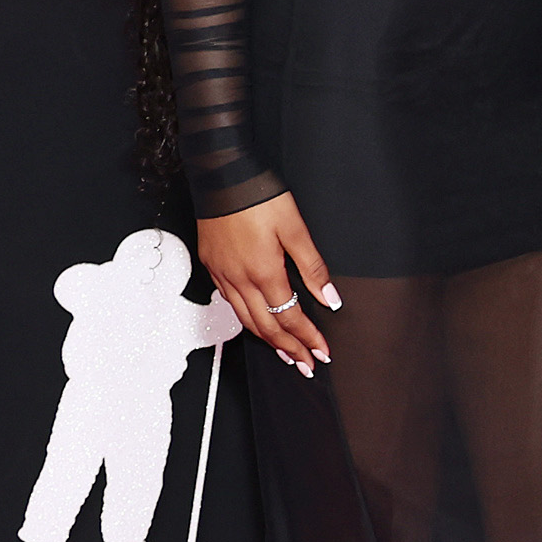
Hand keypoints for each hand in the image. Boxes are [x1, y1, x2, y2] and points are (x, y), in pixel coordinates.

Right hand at [199, 192, 338, 372]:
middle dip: (289, 349)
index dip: (307, 338)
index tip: (321, 353)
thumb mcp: (296, 228)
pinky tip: (256, 322)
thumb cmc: (258, 196)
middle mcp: (239, 279)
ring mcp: (222, 274)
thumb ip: (313, 267)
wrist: (221, 175)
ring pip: (245, 319)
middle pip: (266, 327)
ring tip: (285, 353)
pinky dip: (246, 319)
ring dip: (267, 340)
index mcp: (264, 272)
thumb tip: (329, 299)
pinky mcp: (212, 267)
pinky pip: (230, 303)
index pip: (290, 317)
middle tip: (306, 366)